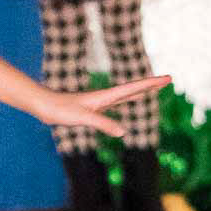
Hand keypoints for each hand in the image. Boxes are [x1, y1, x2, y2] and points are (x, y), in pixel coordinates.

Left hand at [37, 74, 170, 136]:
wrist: (42, 106)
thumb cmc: (60, 109)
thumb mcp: (83, 117)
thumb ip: (102, 123)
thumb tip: (122, 132)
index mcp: (105, 96)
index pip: (133, 88)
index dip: (151, 83)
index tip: (168, 78)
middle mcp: (104, 97)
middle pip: (133, 89)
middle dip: (150, 85)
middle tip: (168, 80)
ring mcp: (98, 102)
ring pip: (124, 95)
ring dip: (139, 92)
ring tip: (152, 89)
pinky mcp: (91, 108)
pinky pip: (113, 104)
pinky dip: (124, 101)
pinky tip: (123, 103)